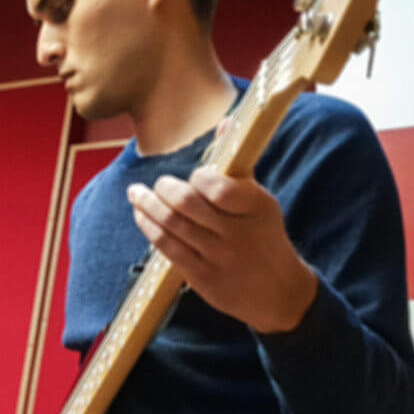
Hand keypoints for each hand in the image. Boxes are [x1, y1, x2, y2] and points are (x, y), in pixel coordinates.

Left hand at [126, 161, 318, 333]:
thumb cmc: (263, 236)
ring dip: (146, 205)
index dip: (199, 177)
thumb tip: (226, 121)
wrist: (277, 292)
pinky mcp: (200, 277)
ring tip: (136, 193)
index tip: (195, 176)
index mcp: (256, 207)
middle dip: (163, 189)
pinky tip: (141, 215)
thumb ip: (238, 165)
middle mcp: (237, 232)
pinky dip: (148, 227)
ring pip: (170, 224)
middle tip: (157, 184)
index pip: (218, 185)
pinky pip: (166, 246)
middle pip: (186, 203)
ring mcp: (217, 256)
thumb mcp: (260, 201)